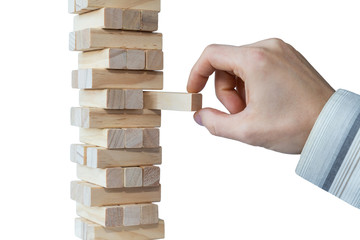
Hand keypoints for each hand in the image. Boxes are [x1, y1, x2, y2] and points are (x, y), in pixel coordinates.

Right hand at [187, 38, 334, 153]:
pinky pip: (257, 67)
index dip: (196, 73)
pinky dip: (253, 85)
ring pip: (241, 67)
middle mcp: (268, 48)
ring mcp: (280, 51)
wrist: (333, 127)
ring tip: (255, 111)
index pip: (212, 55)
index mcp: (256, 60)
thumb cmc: (296, 126)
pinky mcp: (288, 58)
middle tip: (239, 114)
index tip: (194, 91)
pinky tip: (265, 103)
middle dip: (226, 93)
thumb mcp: (247, 131)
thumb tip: (200, 115)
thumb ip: (214, 123)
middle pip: (226, 65)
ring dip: (240, 90)